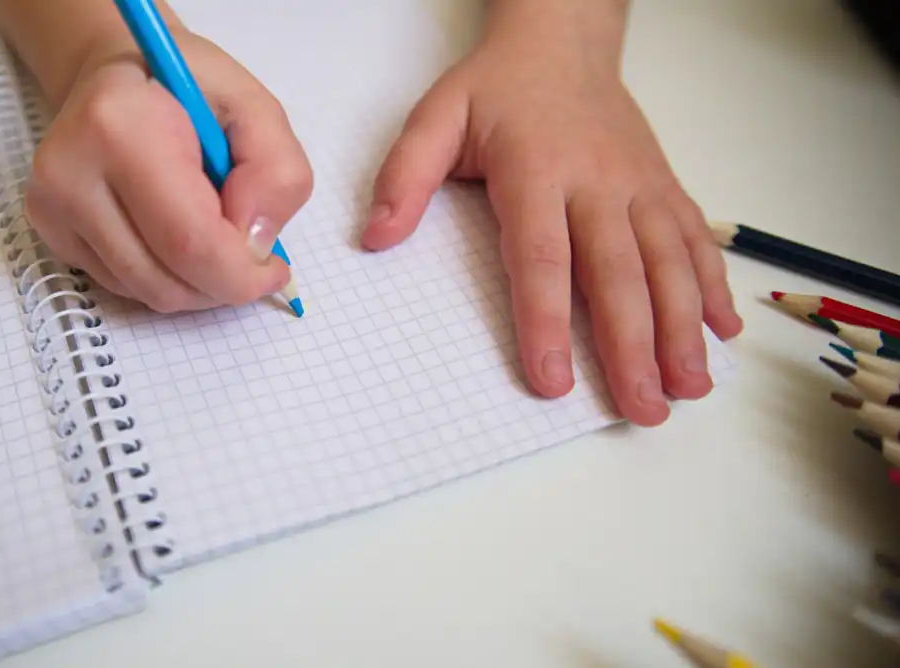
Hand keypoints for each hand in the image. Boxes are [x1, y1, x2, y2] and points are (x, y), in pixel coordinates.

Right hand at [25, 29, 312, 312]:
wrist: (116, 74)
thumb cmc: (189, 87)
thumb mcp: (256, 108)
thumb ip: (277, 172)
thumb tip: (256, 243)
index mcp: (122, 126)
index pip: (188, 241)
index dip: (241, 274)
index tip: (275, 268)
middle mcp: (72, 170)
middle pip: (166, 281)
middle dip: (225, 285)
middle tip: (255, 260)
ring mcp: (52, 206)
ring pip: (147, 293)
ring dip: (198, 286)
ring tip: (217, 238)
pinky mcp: (48, 230)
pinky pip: (126, 287)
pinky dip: (167, 277)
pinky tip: (178, 235)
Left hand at [361, 29, 742, 425]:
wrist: (562, 43)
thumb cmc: (498, 89)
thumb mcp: (437, 117)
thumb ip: (405, 176)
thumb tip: (376, 237)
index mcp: (536, 169)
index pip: (542, 257)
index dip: (546, 322)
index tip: (552, 379)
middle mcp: (598, 181)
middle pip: (618, 273)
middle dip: (634, 345)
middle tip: (643, 408)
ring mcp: (639, 185)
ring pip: (669, 262)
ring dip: (684, 327)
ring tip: (690, 386)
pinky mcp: (664, 186)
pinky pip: (694, 238)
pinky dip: (713, 284)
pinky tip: (724, 330)